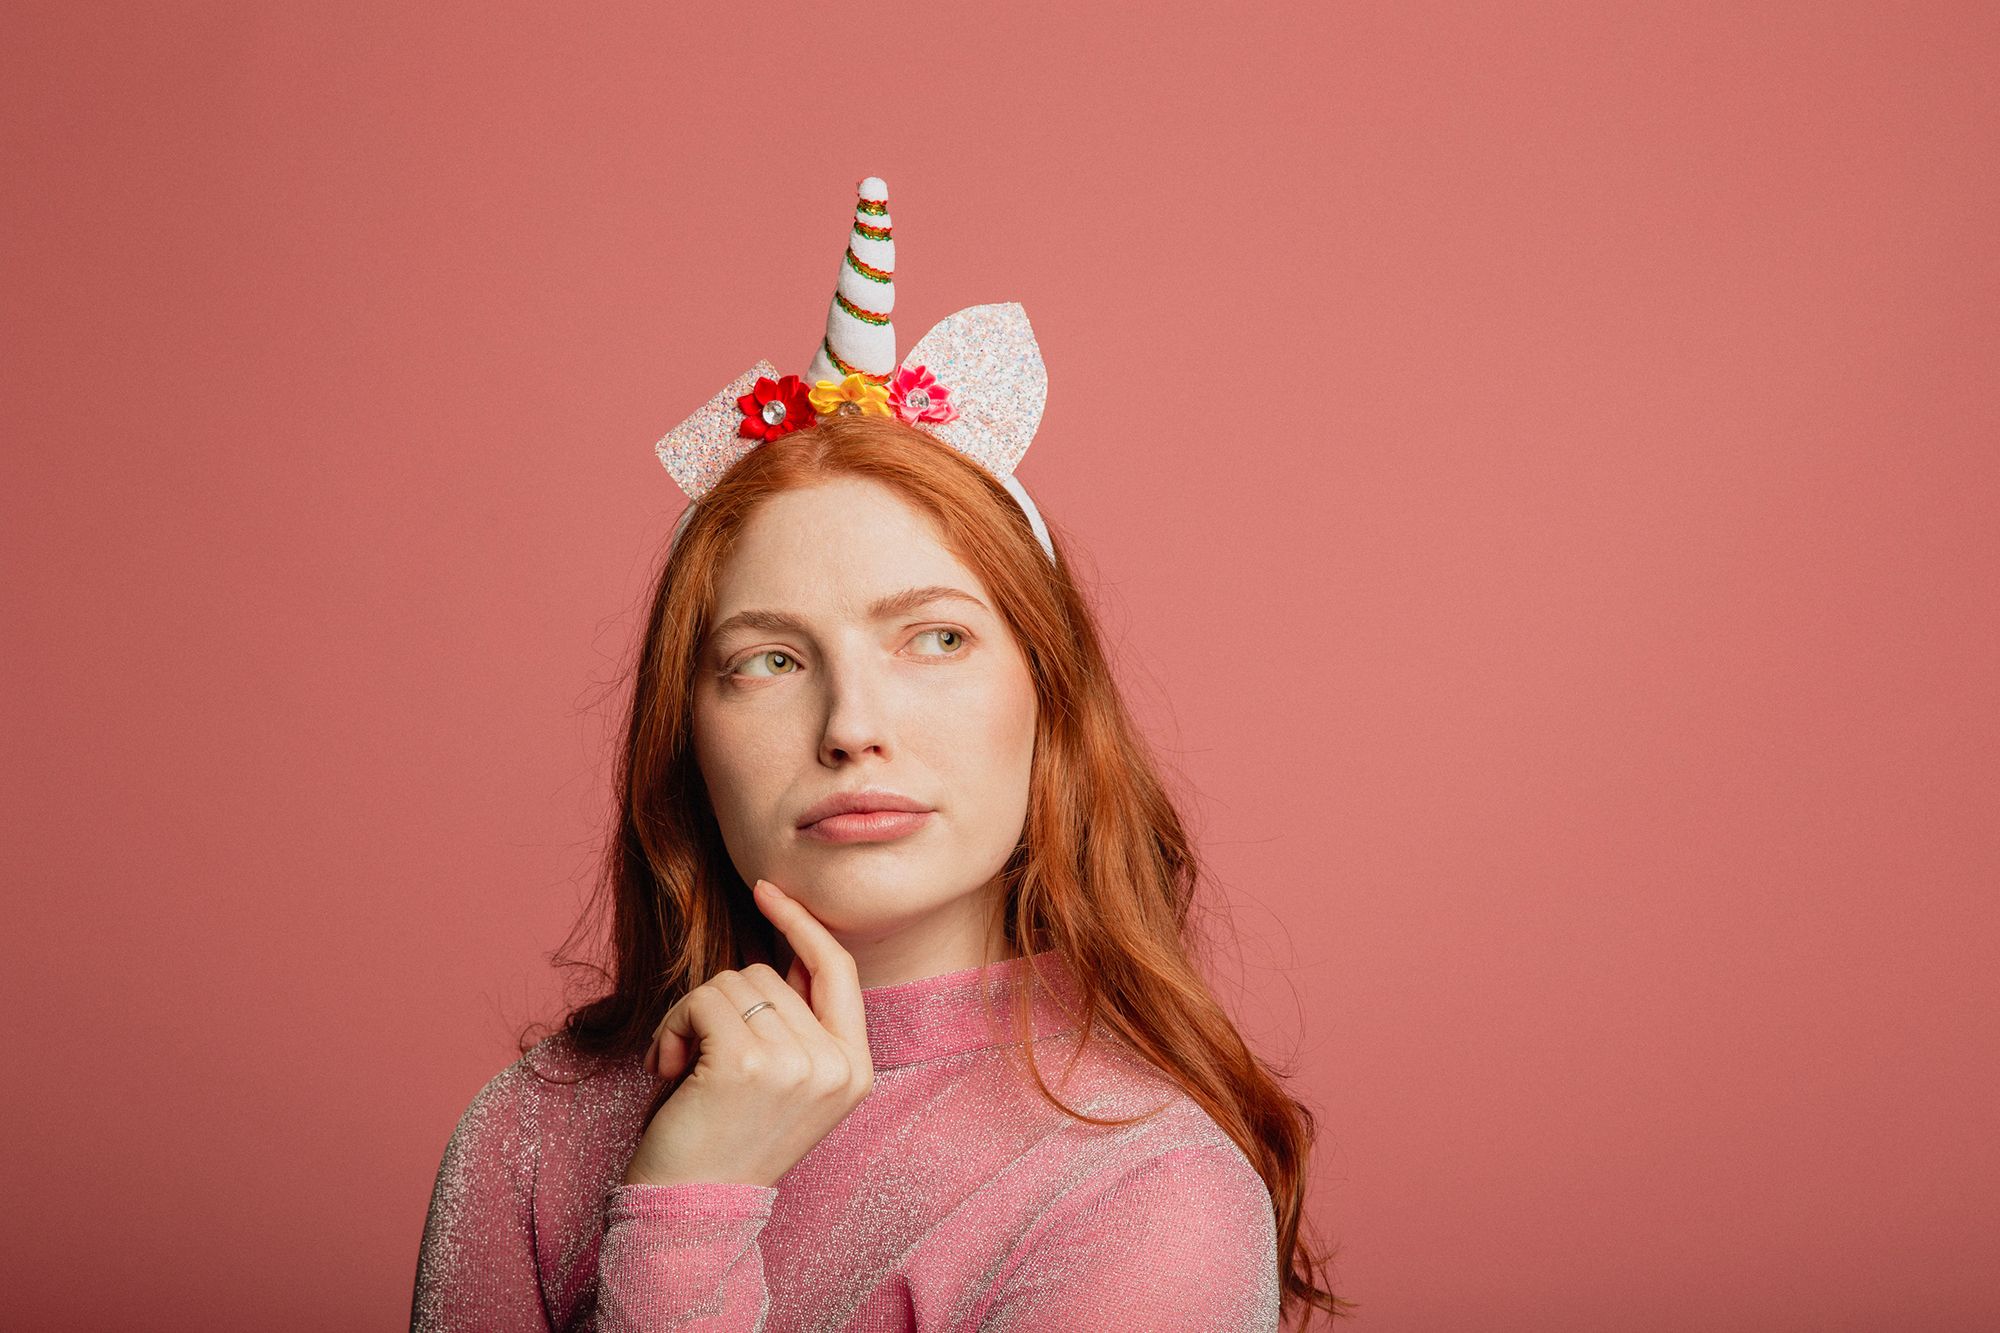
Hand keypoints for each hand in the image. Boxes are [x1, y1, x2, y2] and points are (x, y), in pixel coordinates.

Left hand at [620, 878, 873, 1188]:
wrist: (691, 1210)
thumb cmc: (724, 1140)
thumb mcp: (785, 1082)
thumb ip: (797, 1021)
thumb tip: (788, 941)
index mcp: (855, 1070)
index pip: (838, 969)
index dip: (802, 924)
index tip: (767, 890)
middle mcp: (836, 1065)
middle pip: (768, 974)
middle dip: (720, 1006)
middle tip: (698, 1062)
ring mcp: (797, 1063)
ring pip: (732, 982)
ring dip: (691, 1017)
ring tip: (684, 1071)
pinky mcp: (749, 1062)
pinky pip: (702, 999)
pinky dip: (672, 1026)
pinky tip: (669, 1070)